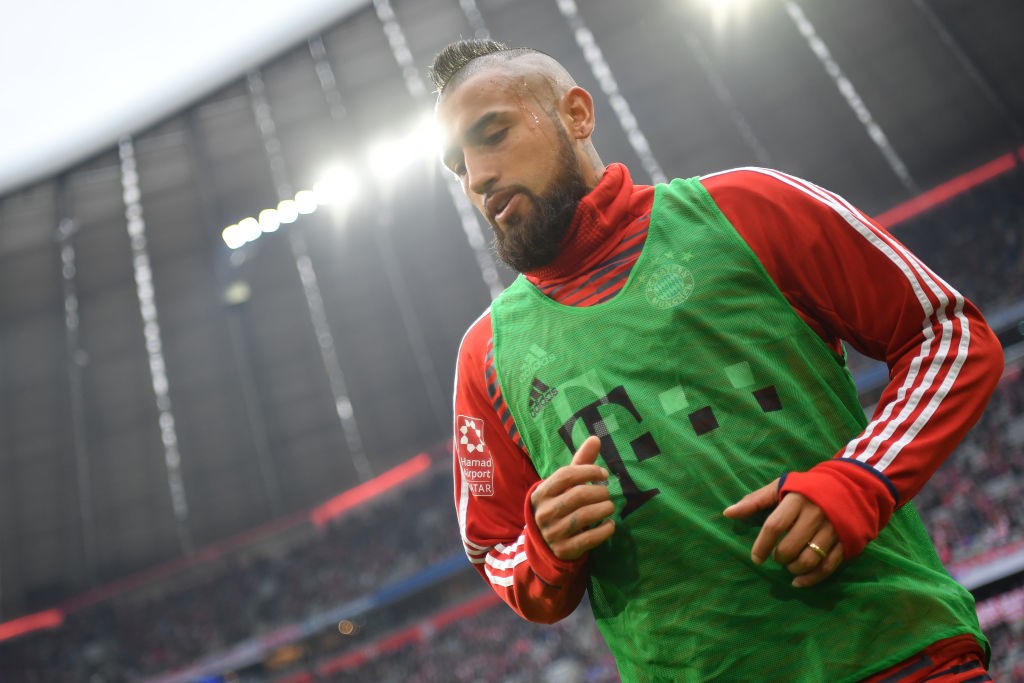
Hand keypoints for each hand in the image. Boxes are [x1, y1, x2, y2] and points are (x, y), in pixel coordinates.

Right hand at [530, 436, 615, 560]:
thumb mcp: (566, 485)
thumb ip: (580, 462)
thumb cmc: (560, 504)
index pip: (566, 475)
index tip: (604, 475)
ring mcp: (552, 533)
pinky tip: (610, 524)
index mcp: (541, 493)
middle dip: (599, 492)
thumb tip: (595, 437)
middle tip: (607, 493)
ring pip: (584, 516)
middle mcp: (544, 512)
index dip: (588, 471)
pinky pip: (588, 539)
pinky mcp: (563, 549)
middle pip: (577, 495)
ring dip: (603, 509)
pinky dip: (604, 530)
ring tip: (610, 506)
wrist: (546, 542)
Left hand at [724, 479, 843, 587]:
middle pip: (791, 546)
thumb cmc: (808, 488)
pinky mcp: (846, 542)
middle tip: (776, 557)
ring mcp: (833, 530)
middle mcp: (816, 514)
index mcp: (797, 499)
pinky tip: (799, 582)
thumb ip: (755, 500)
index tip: (756, 558)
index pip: (775, 526)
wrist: (851, 486)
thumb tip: (728, 513)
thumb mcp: (781, 486)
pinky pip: (828, 567)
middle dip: (779, 557)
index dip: (762, 545)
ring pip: (809, 560)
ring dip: (794, 569)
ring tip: (788, 566)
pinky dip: (812, 579)